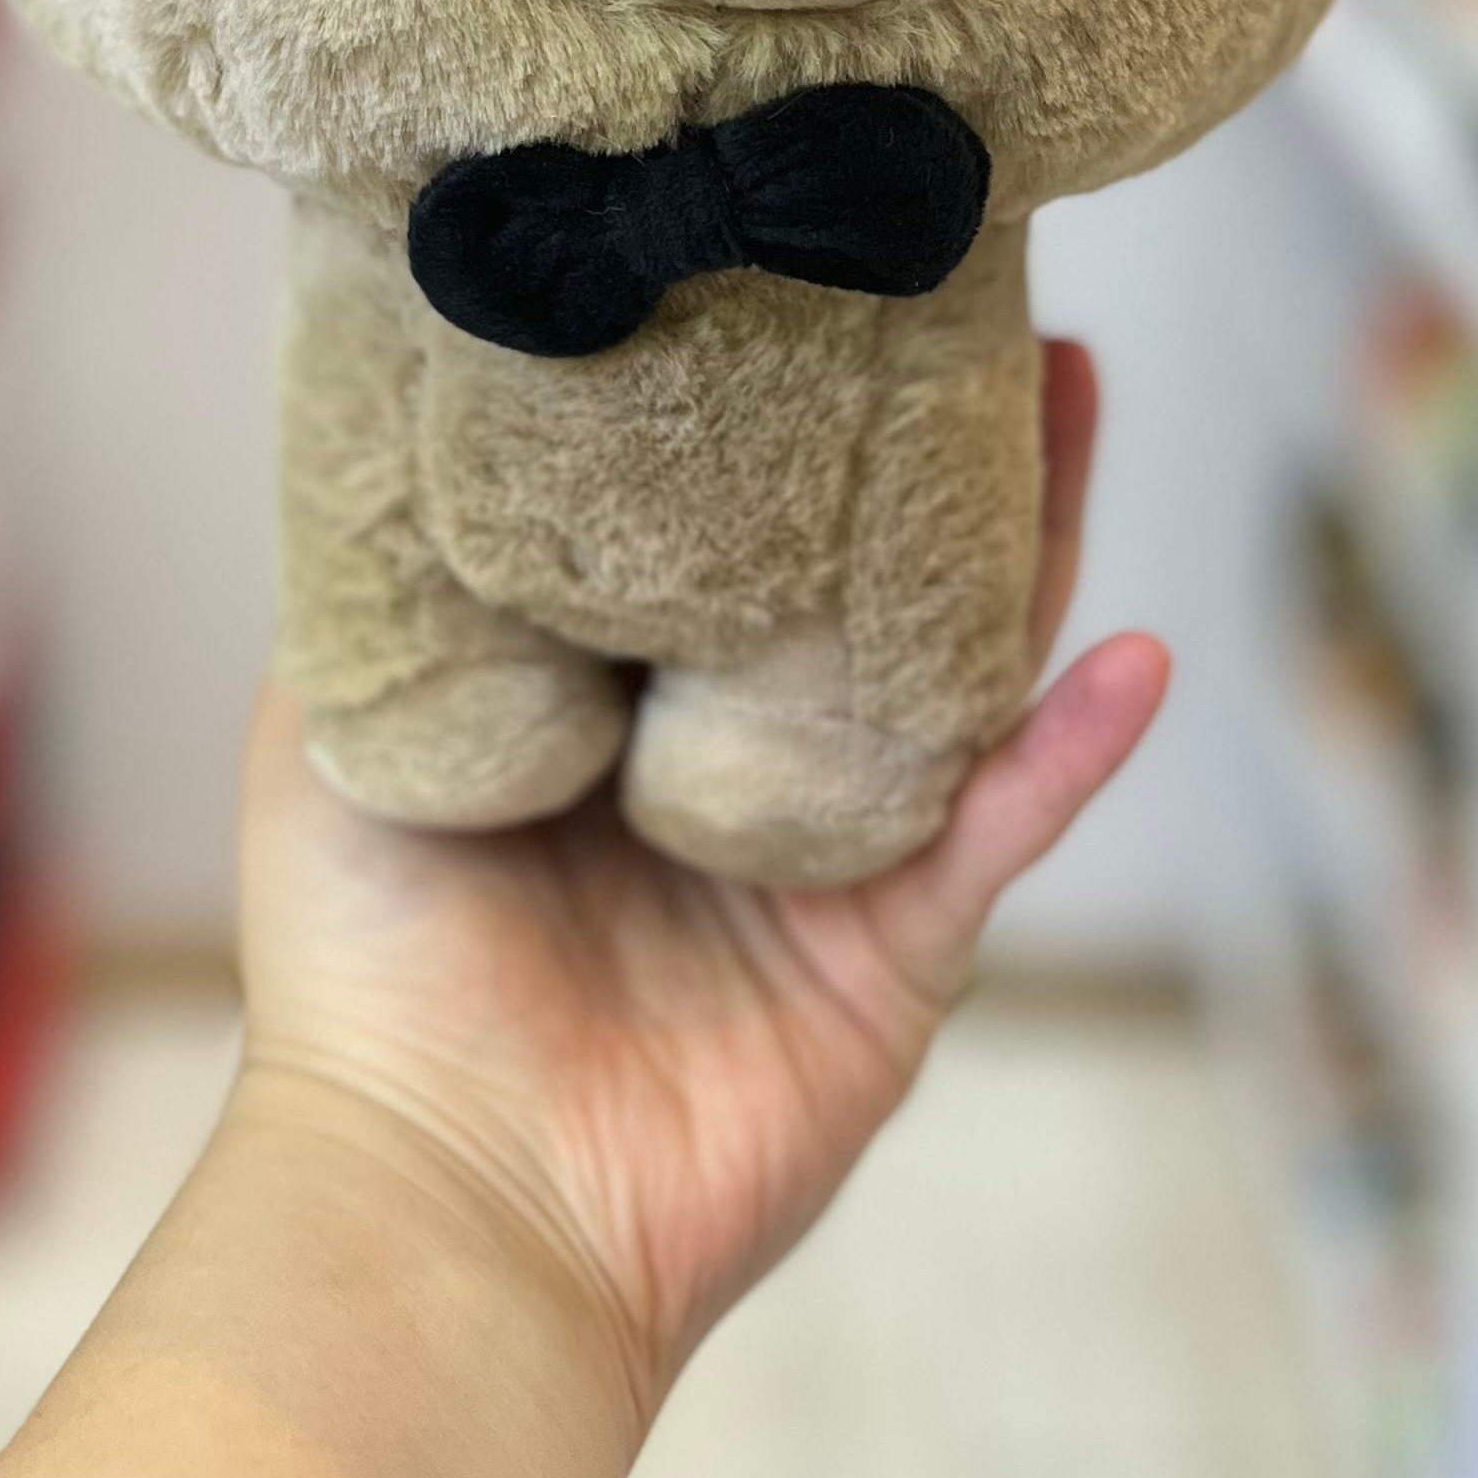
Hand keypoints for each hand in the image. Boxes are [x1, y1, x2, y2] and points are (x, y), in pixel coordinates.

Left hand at [234, 339, 1170, 1431]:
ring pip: (948, 680)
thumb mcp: (343, 731)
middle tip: (985, 309)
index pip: (715, 544)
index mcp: (606, 719)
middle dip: (923, 455)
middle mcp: (724, 776)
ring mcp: (819, 868)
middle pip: (856, 587)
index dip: (771, 429)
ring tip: (1074, 396)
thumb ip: (401, 608)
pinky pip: (996, 837)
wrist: (442, 1185)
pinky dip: (1065, 756)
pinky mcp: (889, 963)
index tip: (808, 292)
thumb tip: (426, 443)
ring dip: (1026, 548)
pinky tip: (1133, 660)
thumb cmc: (368, 964)